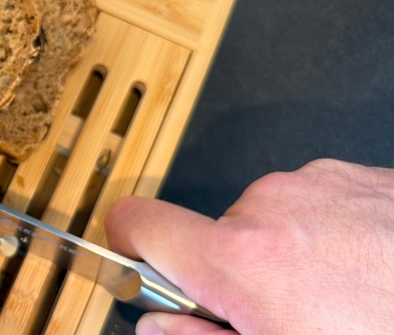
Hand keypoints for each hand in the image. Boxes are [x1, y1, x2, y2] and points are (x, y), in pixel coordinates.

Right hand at [106, 159, 393, 333]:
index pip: (138, 223)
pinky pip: (321, 203)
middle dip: (235, 273)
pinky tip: (371, 274)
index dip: (125, 246)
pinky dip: (331, 235)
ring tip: (345, 298)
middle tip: (282, 318)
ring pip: (272, 219)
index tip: (131, 261)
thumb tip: (159, 329)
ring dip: (289, 254)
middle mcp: (276, 203)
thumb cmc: (384, 330)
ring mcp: (326, 182)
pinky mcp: (367, 175)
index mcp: (244, 258)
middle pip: (215, 232)